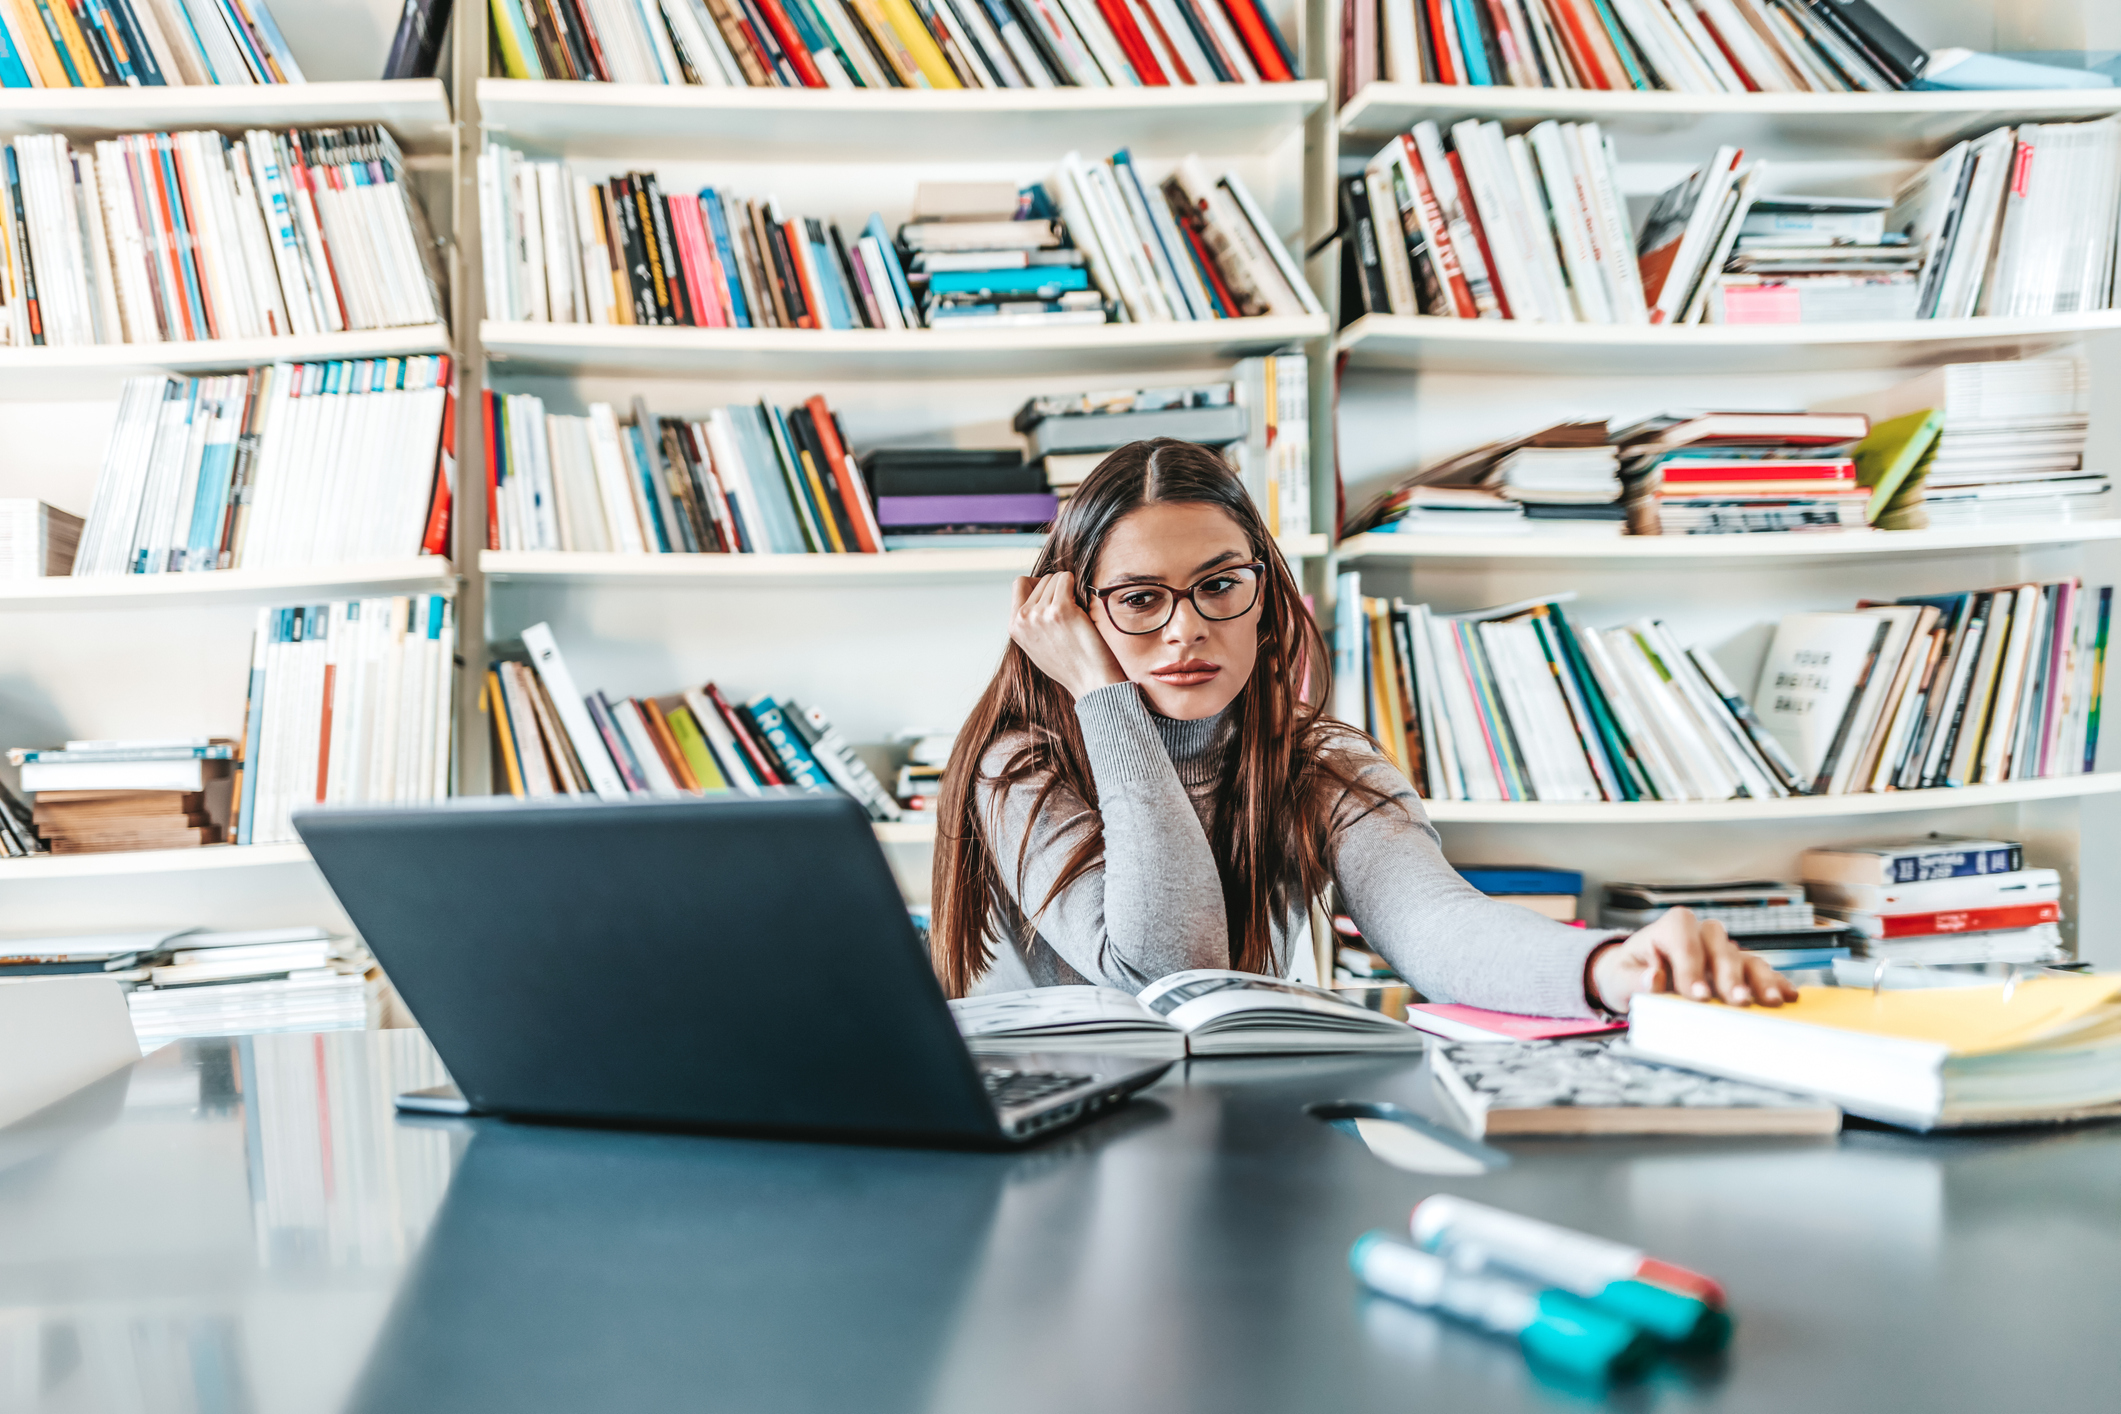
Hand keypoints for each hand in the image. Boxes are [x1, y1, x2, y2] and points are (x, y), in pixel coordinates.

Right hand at [1011, 573, 1126, 700]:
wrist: (1091, 680)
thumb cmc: (1069, 664)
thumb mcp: (1036, 644)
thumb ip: (1030, 621)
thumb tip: (1035, 594)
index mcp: (1014, 626)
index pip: (1019, 584)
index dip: (1038, 585)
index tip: (1052, 596)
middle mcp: (1024, 619)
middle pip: (1040, 579)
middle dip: (1056, 588)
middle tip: (1069, 610)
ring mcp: (1040, 613)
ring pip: (1054, 578)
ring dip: (1068, 588)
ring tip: (1075, 613)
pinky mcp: (1061, 609)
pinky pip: (1066, 579)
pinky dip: (1075, 585)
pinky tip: (1081, 606)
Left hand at [1585, 907, 1798, 1014]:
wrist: (1637, 976)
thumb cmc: (1629, 973)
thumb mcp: (1619, 978)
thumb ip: (1632, 980)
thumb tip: (1651, 979)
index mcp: (1670, 928)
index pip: (1684, 941)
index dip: (1692, 967)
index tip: (1698, 994)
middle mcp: (1701, 934)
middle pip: (1720, 947)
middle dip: (1728, 975)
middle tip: (1735, 1001)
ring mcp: (1722, 950)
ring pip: (1745, 957)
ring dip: (1759, 979)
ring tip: (1769, 1001)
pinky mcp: (1738, 968)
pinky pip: (1760, 971)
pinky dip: (1774, 983)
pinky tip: (1787, 996)